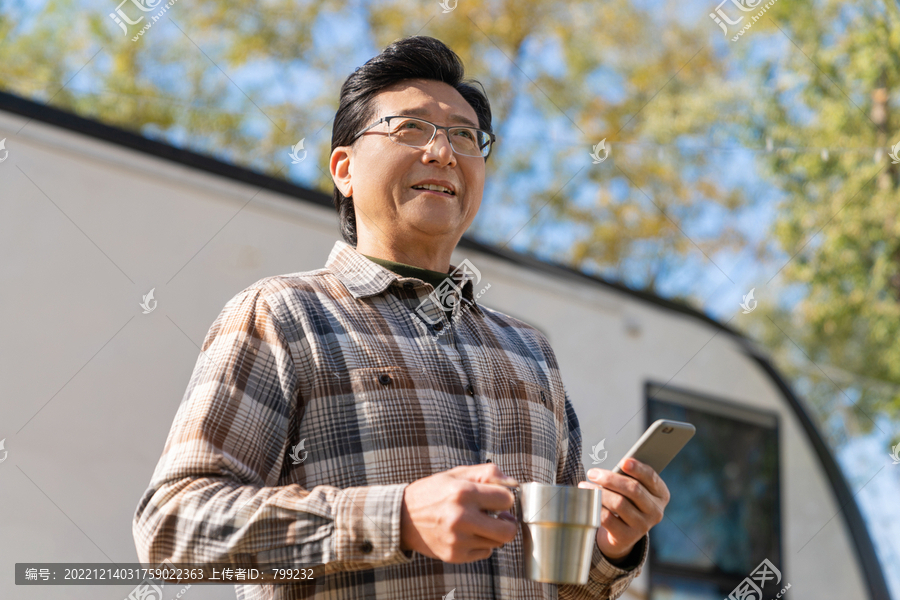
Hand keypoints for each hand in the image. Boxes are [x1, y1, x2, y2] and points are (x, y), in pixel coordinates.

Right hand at [400, 463, 518, 562]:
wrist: (402, 517)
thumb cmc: (433, 492)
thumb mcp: (457, 474)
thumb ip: (487, 473)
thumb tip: (513, 483)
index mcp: (463, 493)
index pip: (506, 500)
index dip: (505, 498)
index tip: (497, 498)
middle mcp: (461, 518)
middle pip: (508, 530)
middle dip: (508, 522)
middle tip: (500, 516)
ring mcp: (458, 540)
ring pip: (497, 543)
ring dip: (492, 532)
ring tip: (477, 522)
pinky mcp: (455, 555)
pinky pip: (485, 552)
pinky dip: (481, 543)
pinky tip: (467, 533)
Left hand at [577, 459, 668, 560]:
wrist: (621, 533)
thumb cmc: (626, 502)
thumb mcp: (632, 491)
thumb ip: (627, 479)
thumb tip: (609, 470)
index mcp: (661, 495)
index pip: (651, 478)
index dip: (637, 469)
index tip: (623, 462)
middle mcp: (655, 511)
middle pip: (633, 489)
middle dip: (610, 479)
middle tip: (592, 473)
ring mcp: (643, 526)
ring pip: (619, 503)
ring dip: (599, 492)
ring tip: (584, 486)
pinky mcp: (627, 537)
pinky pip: (608, 518)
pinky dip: (596, 507)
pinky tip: (587, 500)